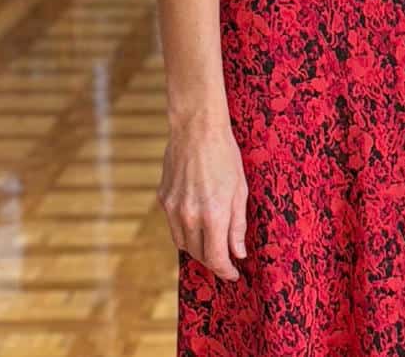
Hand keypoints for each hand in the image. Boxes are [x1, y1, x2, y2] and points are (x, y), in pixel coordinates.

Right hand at [160, 114, 248, 280]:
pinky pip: (174, 227)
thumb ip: (238, 225)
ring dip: (198, 249)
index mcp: (214, 215)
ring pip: (183, 244)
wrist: (197, 129)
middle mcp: (190, 216)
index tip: (234, 274)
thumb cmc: (225, 156)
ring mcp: (173, 209)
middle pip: (199, 255)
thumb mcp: (241, 191)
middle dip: (214, 261)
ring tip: (212, 243)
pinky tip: (198, 222)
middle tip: (226, 258)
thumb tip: (238, 253)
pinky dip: (186, 231)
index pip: (216, 258)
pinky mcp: (163, 199)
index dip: (226, 271)